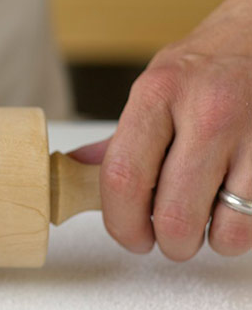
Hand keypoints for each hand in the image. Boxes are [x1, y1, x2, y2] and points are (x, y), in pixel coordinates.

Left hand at [69, 0, 251, 260]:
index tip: (131, 237)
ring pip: (226, 228)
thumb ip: (121, 139)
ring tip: (208, 219)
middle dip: (169, 243)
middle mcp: (207, 112)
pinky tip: (236, 204)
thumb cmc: (207, 65)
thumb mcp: (155, 88)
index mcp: (158, 95)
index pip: (123, 177)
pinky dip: (242, 226)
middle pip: (175, 215)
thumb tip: (75, 171)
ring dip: (212, 240)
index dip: (122, 223)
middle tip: (170, 239)